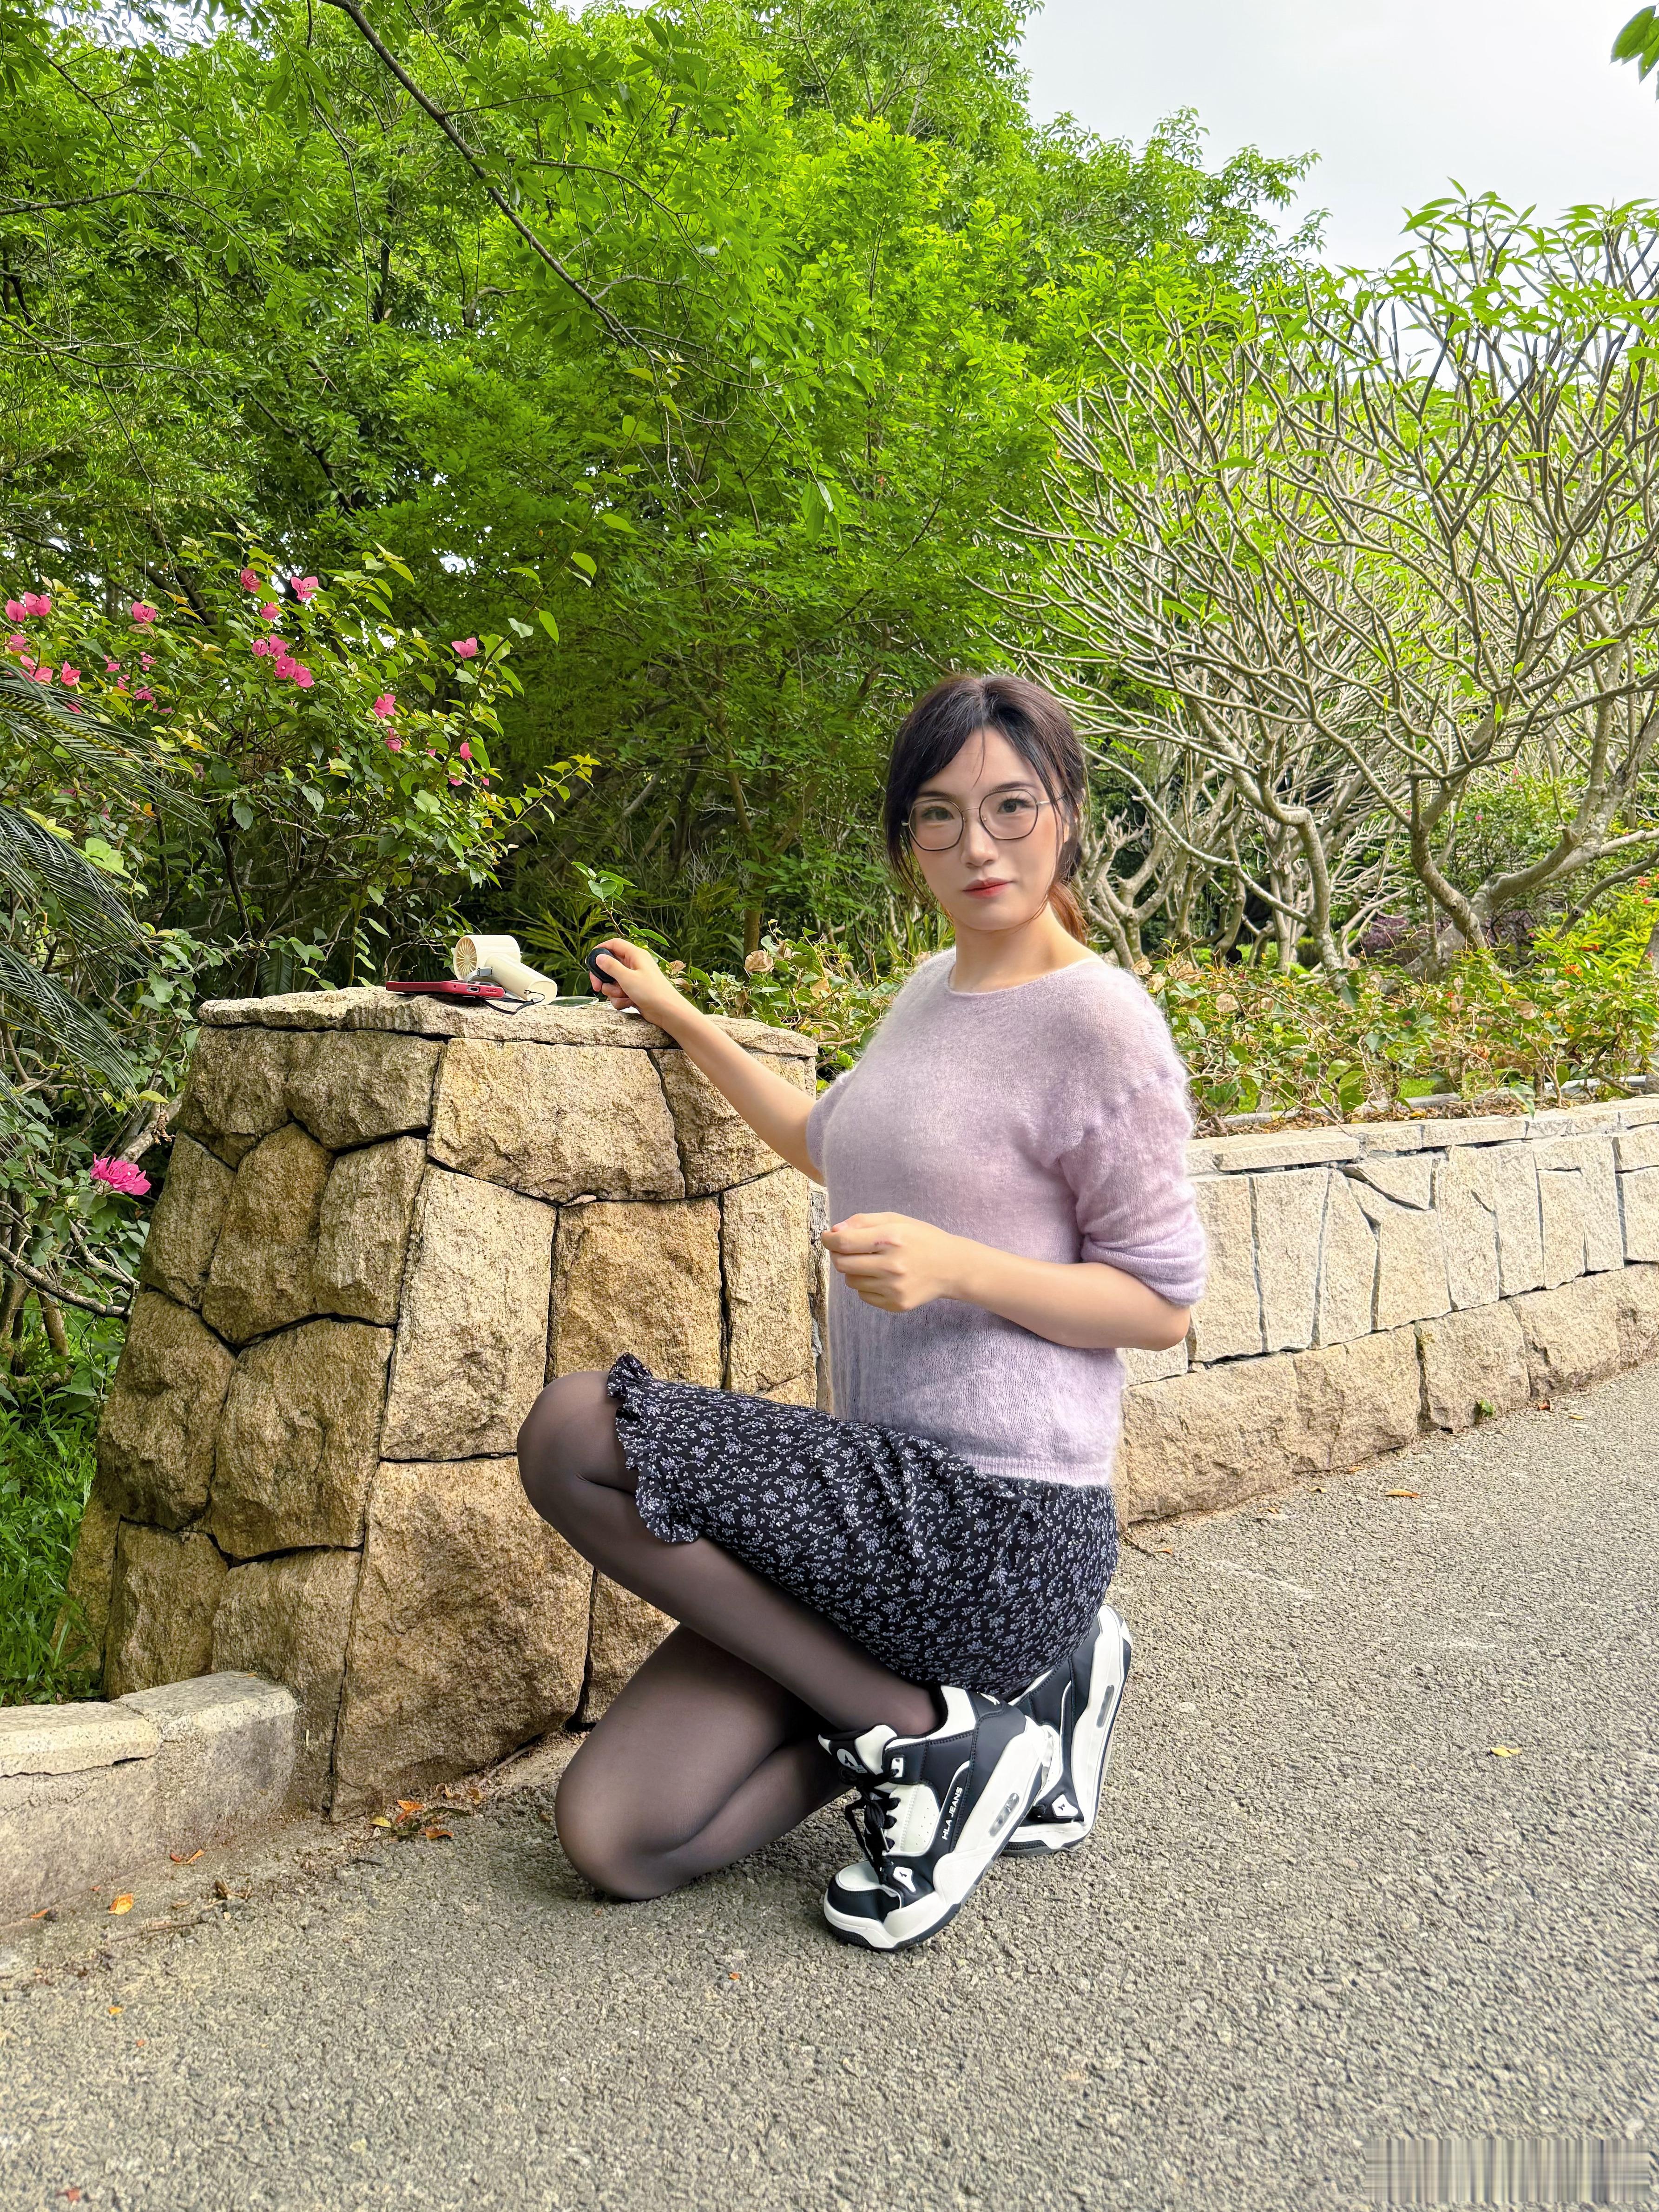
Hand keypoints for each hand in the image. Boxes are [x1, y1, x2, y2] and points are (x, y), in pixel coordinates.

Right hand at [588, 938, 687, 1028]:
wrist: (667, 1012)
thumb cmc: (652, 993)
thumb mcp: (627, 978)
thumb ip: (610, 967)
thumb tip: (598, 957)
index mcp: (635, 955)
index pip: (614, 944)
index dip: (600, 950)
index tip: (590, 961)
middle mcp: (634, 965)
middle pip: (609, 965)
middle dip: (602, 978)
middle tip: (597, 986)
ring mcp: (634, 979)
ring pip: (612, 982)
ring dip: (613, 992)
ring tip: (624, 996)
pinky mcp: (634, 991)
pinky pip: (618, 993)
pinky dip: (620, 999)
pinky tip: (629, 1003)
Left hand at [820, 1212, 968, 1312]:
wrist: (952, 1267)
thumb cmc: (922, 1239)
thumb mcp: (896, 1220)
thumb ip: (863, 1222)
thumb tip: (834, 1232)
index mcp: (891, 1239)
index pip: (843, 1243)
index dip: (829, 1240)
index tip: (827, 1238)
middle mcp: (891, 1265)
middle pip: (842, 1264)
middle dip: (839, 1255)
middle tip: (848, 1249)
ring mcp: (893, 1288)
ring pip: (851, 1281)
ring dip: (854, 1271)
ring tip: (872, 1263)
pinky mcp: (896, 1304)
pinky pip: (864, 1295)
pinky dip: (867, 1285)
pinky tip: (883, 1277)